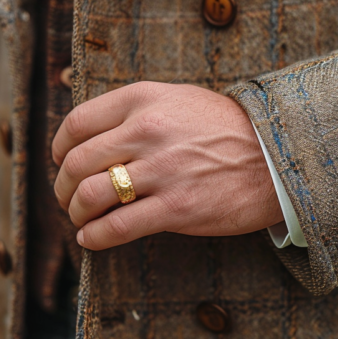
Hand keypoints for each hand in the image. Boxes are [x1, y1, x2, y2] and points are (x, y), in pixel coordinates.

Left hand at [52, 82, 282, 249]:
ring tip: (82, 219)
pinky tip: (92, 239)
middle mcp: (148, 130)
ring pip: (90, 195)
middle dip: (63, 187)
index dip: (60, 148)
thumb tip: (93, 137)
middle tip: (68, 198)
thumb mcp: (180, 100)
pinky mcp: (176, 207)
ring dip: (76, 212)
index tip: (63, 163)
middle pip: (77, 162)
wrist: (277, 157)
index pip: (78, 123)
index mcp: (145, 99)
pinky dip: (94, 237)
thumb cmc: (228, 130)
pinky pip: (116, 227)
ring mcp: (162, 170)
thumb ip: (138, 111)